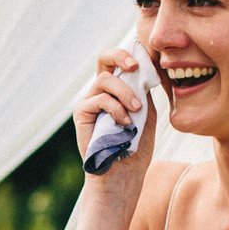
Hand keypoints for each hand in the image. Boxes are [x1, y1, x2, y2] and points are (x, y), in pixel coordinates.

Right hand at [73, 47, 156, 177]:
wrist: (123, 175)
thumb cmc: (135, 147)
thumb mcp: (147, 115)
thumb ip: (144, 93)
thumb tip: (145, 70)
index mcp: (117, 90)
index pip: (118, 62)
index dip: (130, 54)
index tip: (146, 60)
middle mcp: (100, 92)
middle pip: (104, 59)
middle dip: (120, 56)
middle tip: (135, 66)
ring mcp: (90, 101)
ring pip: (105, 80)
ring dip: (125, 93)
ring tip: (136, 110)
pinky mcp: (81, 114)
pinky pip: (99, 99)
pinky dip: (116, 108)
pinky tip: (125, 123)